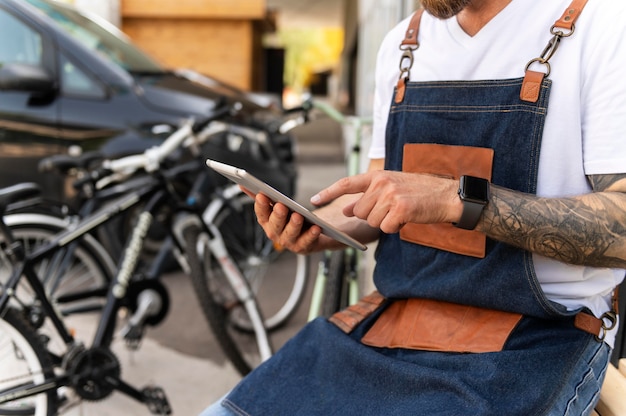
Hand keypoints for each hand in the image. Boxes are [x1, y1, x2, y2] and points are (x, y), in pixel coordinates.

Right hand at [253, 192, 323, 253]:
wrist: (312, 232)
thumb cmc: (291, 217)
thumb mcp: (276, 206)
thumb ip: (262, 197)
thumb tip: (242, 184)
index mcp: (267, 222)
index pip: (261, 214)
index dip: (261, 205)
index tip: (262, 195)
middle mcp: (276, 233)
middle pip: (275, 225)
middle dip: (277, 216)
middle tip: (281, 206)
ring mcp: (289, 242)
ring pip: (290, 234)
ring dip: (293, 225)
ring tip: (298, 216)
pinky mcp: (303, 247)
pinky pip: (307, 241)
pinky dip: (311, 235)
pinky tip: (316, 227)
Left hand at [311, 170, 462, 233]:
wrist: (447, 195)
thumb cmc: (419, 193)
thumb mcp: (391, 188)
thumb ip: (368, 196)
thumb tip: (347, 209)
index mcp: (378, 175)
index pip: (347, 183)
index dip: (329, 192)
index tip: (314, 200)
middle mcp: (382, 183)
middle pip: (360, 211)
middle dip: (372, 216)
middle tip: (391, 210)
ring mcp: (391, 195)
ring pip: (371, 221)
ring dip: (384, 222)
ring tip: (400, 212)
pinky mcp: (401, 209)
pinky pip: (386, 228)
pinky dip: (395, 228)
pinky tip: (406, 219)